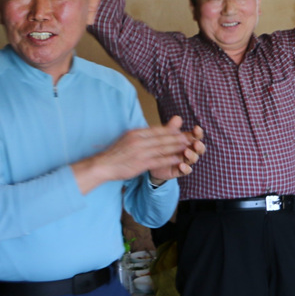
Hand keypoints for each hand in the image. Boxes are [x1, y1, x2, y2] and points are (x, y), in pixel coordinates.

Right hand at [72, 117, 191, 193]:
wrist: (103, 165)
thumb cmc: (116, 153)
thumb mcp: (127, 139)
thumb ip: (141, 135)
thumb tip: (153, 131)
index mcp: (136, 133)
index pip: (157, 130)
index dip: (171, 130)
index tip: (182, 130)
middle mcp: (139, 140)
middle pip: (163, 138)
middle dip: (179, 137)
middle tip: (192, 136)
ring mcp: (140, 152)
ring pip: (163, 148)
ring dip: (178, 147)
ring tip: (190, 146)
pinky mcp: (141, 163)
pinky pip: (159, 160)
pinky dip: (171, 159)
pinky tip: (180, 159)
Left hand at [148, 118, 205, 182]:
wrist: (151, 160)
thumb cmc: (163, 145)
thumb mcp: (166, 136)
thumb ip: (172, 128)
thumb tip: (177, 117)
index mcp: (188, 141)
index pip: (196, 136)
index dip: (198, 133)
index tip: (196, 128)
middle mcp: (189, 151)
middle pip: (199, 149)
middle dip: (199, 146)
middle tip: (196, 143)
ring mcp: (185, 161)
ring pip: (193, 159)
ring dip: (192, 156)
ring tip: (187, 152)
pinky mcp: (179, 171)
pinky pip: (186, 171)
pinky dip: (185, 169)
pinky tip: (181, 165)